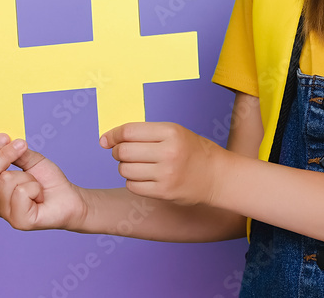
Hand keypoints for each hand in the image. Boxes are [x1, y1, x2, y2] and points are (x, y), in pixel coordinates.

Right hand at [0, 133, 87, 230]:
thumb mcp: (32, 160)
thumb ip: (17, 152)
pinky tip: (39, 196)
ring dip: (28, 177)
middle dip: (4, 155)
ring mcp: (4, 213)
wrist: (69, 199)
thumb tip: (7, 140)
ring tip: (36, 185)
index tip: (4, 136)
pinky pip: (21, 192)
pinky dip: (35, 188)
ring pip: (6, 181)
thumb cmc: (48, 182)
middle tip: (22, 145)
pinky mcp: (18, 221)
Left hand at [100, 122, 224, 207]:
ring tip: (138, 166)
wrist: (217, 176)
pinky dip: (133, 181)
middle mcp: (168, 152)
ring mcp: (166, 174)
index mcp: (170, 132)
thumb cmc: (193, 151)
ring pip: (125, 169)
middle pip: (124, 151)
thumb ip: (146, 133)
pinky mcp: (164, 192)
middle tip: (123, 153)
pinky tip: (143, 177)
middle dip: (118, 152)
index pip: (129, 131)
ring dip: (125, 167)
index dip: (113, 135)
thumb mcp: (175, 132)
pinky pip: (132, 186)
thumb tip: (109, 139)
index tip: (105, 140)